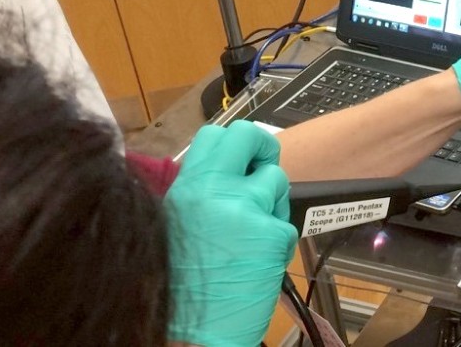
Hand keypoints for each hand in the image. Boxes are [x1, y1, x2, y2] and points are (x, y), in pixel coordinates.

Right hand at [165, 122, 297, 346]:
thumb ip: (197, 191)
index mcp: (187, 187)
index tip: (243, 157)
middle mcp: (216, 190)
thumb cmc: (180, 287)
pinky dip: (278, 240)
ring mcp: (247, 209)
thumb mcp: (174, 225)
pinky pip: (286, 223)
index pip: (217, 135)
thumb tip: (222, 168)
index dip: (236, 142)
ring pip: (277, 181)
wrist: (190, 331)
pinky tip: (259, 260)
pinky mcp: (272, 234)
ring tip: (254, 232)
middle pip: (249, 136)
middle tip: (261, 170)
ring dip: (273, 202)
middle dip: (262, 150)